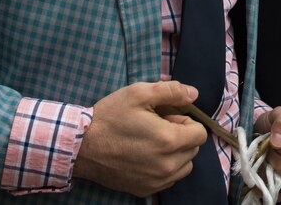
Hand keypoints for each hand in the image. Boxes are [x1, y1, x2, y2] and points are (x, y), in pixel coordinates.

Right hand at [74, 81, 206, 196]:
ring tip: (153, 143)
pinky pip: (169, 180)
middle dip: (181, 136)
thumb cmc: (110, 117)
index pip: (200, 134)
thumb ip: (172, 91)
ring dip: (176, 154)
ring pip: (184, 167)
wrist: (80, 146)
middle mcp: (166, 165)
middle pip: (193, 150)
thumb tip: (193, 94)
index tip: (168, 118)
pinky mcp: (144, 190)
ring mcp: (156, 181)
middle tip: (157, 128)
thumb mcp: (139, 93)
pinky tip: (146, 157)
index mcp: (169, 140)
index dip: (186, 121)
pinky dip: (164, 168)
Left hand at [254, 107, 280, 199]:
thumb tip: (279, 141)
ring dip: (268, 168)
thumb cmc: (277, 126)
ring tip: (266, 158)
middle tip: (268, 148)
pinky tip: (263, 169)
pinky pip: (273, 191)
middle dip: (274, 157)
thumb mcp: (280, 115)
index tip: (274, 139)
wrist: (264, 136)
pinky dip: (264, 181)